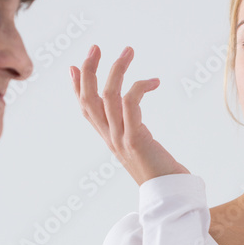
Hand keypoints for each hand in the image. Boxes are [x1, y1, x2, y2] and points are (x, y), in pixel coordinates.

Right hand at [71, 45, 189, 185]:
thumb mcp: (142, 149)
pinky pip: (130, 103)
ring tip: (128, 51)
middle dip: (88, 70)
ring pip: (108, 96)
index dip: (76, 87)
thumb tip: (132, 118)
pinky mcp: (136, 139)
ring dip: (117, 69)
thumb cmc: (163, 173)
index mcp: (110, 140)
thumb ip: (134, 133)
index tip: (72, 66)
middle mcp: (110, 138)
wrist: (170, 197)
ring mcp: (120, 139)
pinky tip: (154, 82)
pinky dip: (139, 87)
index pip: (85, 109)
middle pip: (88, 99)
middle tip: (95, 47)